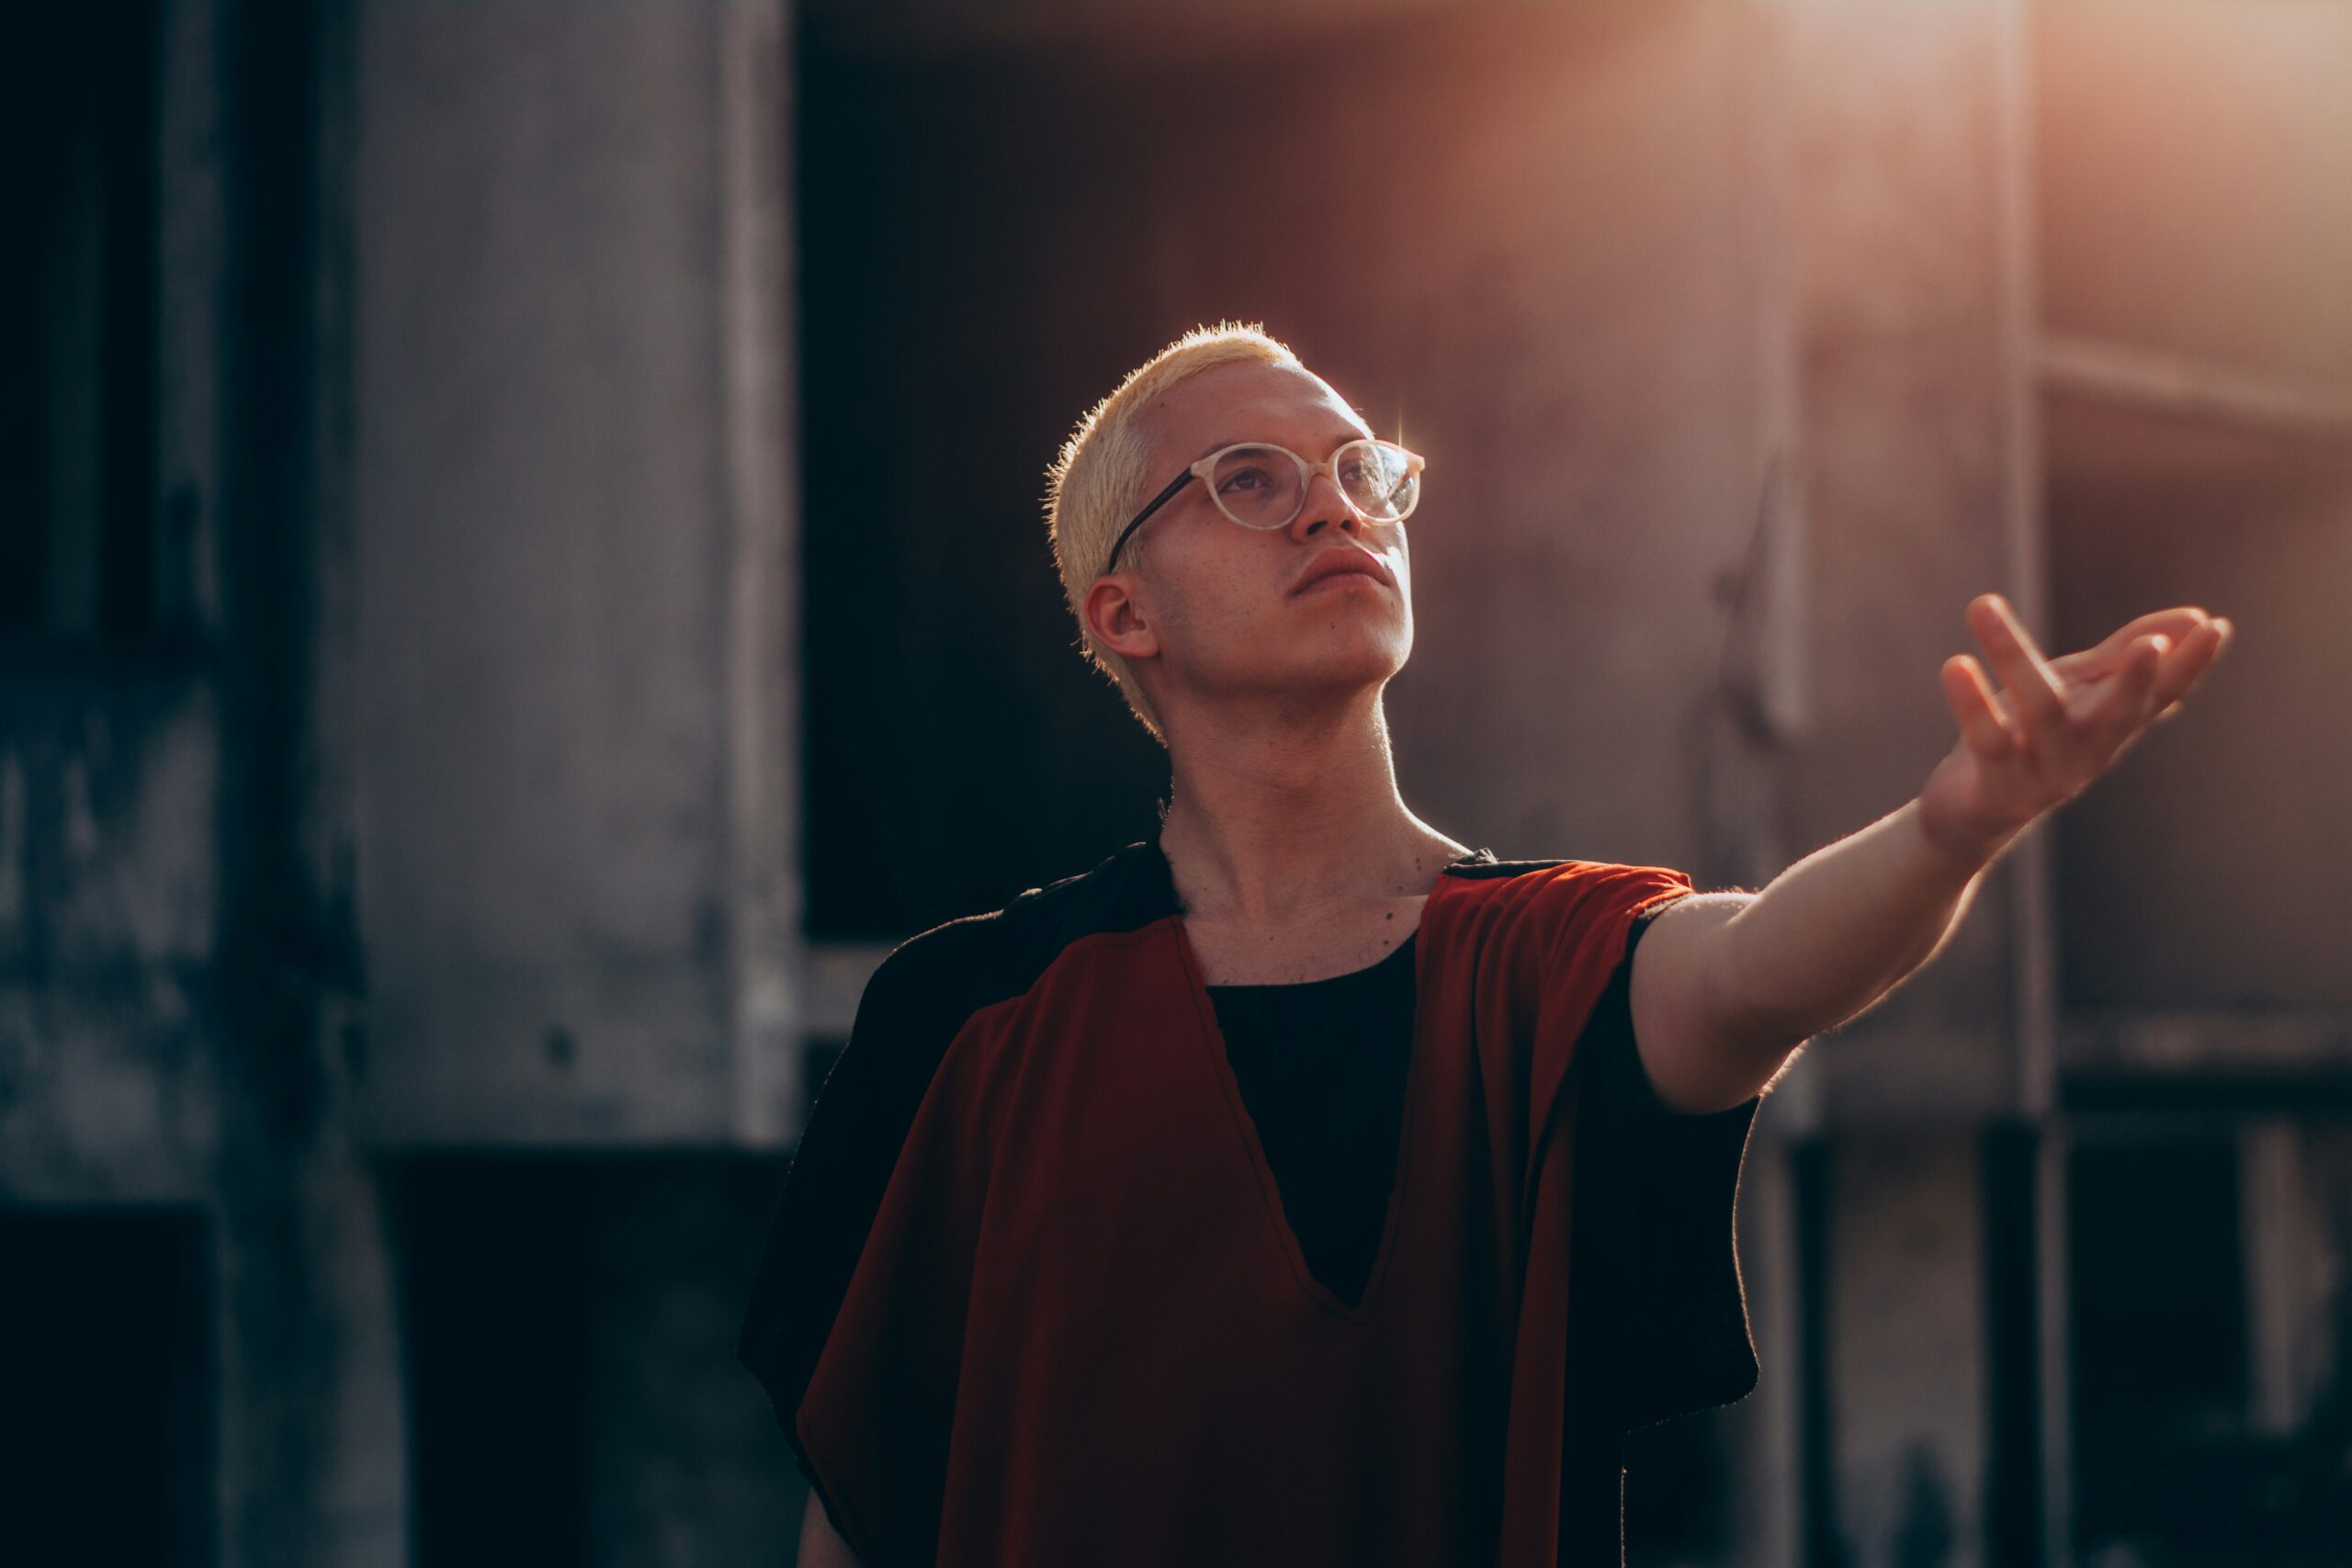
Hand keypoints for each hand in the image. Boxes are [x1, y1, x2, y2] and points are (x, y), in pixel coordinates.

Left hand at [1917, 592, 2232, 865]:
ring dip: (2012, 655)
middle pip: (2118, 715)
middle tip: (2151, 647)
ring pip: (2040, 712)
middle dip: (2136, 683)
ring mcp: (2046, 775)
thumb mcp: (2075, 692)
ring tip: (1984, 604)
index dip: (2190, 666)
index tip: (2215, 627)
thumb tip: (2196, 617)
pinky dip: (1971, 703)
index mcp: (2111, 726)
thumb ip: (2121, 655)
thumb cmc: (2028, 740)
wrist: (1967, 816)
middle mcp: (2088, 753)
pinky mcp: (1999, 790)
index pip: (2161, 694)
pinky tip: (1956, 663)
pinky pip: (1988, 742)